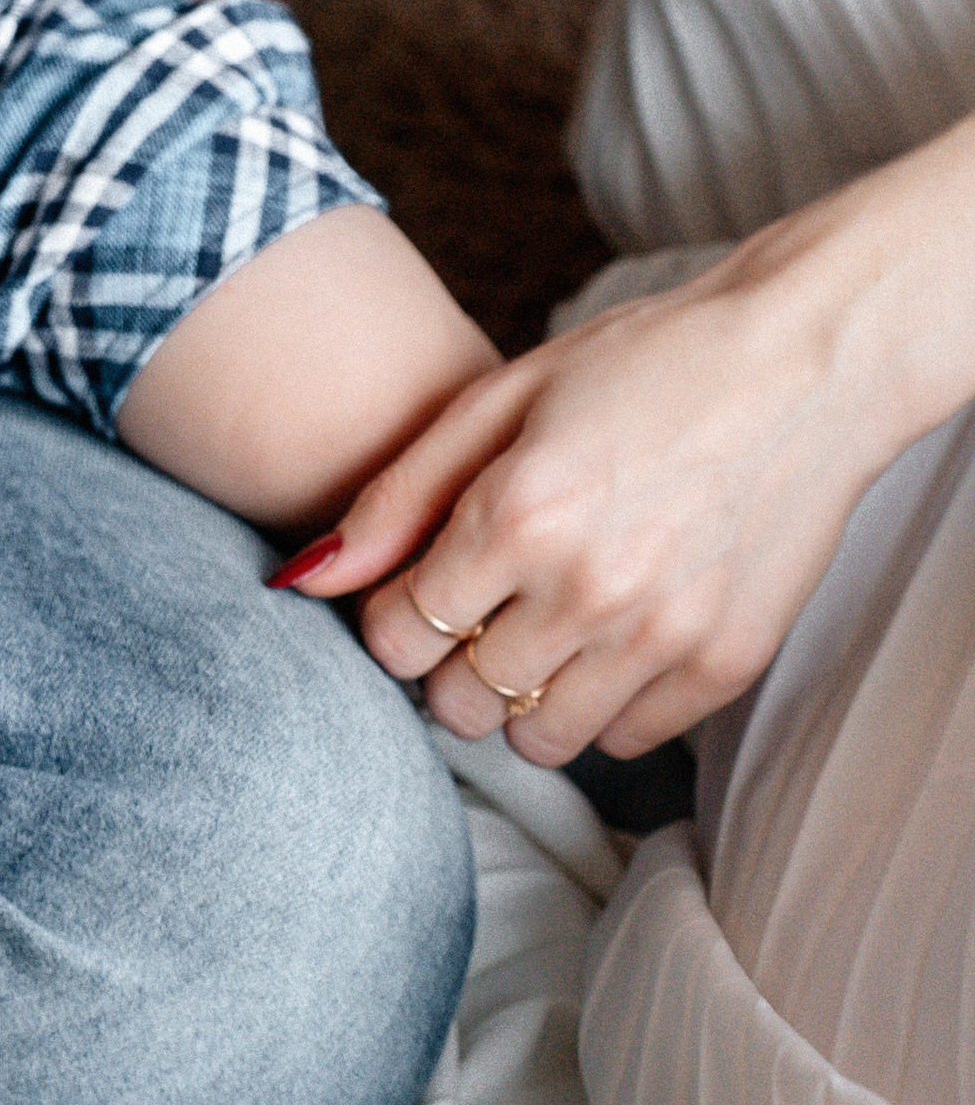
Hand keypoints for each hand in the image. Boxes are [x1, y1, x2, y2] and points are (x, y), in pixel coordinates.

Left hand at [276, 222, 913, 763]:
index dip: (393, 618)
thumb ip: (396, 496)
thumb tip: (303, 579)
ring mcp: (662, 635)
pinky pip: (625, 740)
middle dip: (449, 664)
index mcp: (518, 512)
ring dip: (521, 696)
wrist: (801, 365)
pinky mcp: (724, 665)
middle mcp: (587, 588)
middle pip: (459, 703)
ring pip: (538, 740)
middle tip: (480, 609)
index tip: (419, 588)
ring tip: (543, 626)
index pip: (397, 637)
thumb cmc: (640, 363)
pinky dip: (603, 703)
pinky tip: (611, 635)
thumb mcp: (502, 399)